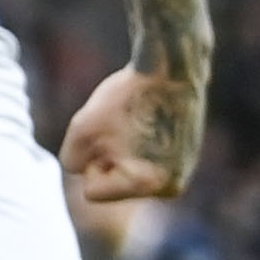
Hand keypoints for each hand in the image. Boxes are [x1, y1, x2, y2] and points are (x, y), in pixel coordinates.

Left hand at [62, 62, 202, 203]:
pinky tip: (151, 121)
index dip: (91, 160)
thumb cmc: (125, 99)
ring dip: (122, 149)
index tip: (111, 135)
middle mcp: (172, 186)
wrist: (170, 69)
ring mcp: (183, 172)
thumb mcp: (81, 131)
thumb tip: (90, 172)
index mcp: (150, 186)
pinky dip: (139, 142)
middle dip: (108, 156)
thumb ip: (73, 162)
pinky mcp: (185, 157)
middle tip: (127, 126)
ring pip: (125, 170)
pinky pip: (142, 158)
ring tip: (138, 123)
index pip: (92, 191)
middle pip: (111, 183)